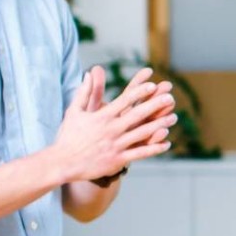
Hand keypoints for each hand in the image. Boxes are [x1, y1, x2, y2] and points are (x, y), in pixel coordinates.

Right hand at [43, 66, 177, 182]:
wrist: (62, 163)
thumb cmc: (68, 136)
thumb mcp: (74, 111)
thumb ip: (85, 92)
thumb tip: (89, 72)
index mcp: (101, 117)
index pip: (124, 101)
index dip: (139, 93)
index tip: (152, 85)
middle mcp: (110, 130)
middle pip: (137, 115)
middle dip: (155, 105)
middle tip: (170, 98)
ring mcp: (115, 145)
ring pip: (142, 133)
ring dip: (159, 125)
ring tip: (173, 117)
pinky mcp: (117, 159)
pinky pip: (140, 153)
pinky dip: (154, 148)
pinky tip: (167, 143)